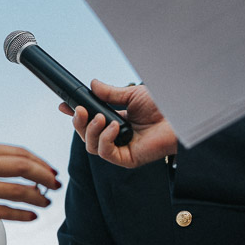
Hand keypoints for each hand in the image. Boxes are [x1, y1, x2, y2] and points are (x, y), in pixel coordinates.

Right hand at [0, 142, 58, 232]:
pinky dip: (22, 214)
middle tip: (57, 186)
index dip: (40, 162)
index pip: (18, 152)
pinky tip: (33, 217)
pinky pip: (2, 212)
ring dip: (37, 197)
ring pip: (15, 190)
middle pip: (20, 166)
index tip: (53, 172)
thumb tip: (34, 171)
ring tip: (47, 203)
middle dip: (44, 176)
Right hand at [58, 80, 176, 167]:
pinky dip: (105, 139)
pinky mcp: (128, 159)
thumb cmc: (162, 107)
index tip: (64, 106)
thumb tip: (92, 84)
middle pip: (86, 136)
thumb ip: (109, 93)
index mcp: (117, 123)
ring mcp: (121, 150)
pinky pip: (106, 154)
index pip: (90, 123)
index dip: (75, 116)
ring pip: (92, 146)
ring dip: (92, 130)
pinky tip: (114, 127)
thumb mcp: (131, 96)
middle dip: (78, 123)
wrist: (180, 116)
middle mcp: (117, 138)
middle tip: (80, 110)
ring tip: (101, 117)